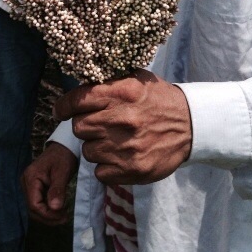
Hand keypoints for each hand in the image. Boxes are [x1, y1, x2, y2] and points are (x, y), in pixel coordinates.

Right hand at [22, 142, 78, 224]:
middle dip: (48, 217)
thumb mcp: (62, 172)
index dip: (47, 214)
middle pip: (32, 208)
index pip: (34, 204)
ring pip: (34, 208)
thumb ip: (57, 190)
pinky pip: (38, 202)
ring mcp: (28, 185)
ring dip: (48, 215)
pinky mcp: (33, 187)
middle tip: (65, 218)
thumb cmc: (63, 157)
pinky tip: (58, 209)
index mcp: (30, 178)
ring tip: (63, 215)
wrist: (62, 147)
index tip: (63, 216)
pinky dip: (47, 209)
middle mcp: (26, 182)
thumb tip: (55, 208)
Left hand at [54, 69, 191, 184]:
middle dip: (84, 126)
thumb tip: (75, 79)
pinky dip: (106, 167)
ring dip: (96, 147)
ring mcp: (128, 146)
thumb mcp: (135, 79)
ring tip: (112, 140)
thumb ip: (107, 80)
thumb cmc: (157, 99)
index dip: (63, 107)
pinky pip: (99, 172)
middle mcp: (123, 119)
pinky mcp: (134, 169)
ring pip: (88, 151)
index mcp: (122, 92)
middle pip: (79, 127)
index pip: (77, 100)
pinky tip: (119, 156)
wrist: (191, 124)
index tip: (60, 111)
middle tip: (98, 125)